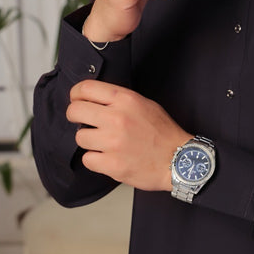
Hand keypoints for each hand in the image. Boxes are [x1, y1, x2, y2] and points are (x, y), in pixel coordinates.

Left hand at [67, 80, 190, 190]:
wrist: (179, 160)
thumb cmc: (163, 132)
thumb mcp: (145, 104)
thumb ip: (120, 99)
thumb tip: (94, 98)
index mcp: (125, 100)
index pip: (85, 89)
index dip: (76, 94)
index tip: (76, 100)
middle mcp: (117, 118)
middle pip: (75, 111)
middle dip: (75, 116)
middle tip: (82, 121)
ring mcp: (113, 142)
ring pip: (79, 138)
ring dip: (88, 141)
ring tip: (102, 142)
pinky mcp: (112, 164)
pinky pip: (87, 159)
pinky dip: (95, 160)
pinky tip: (107, 157)